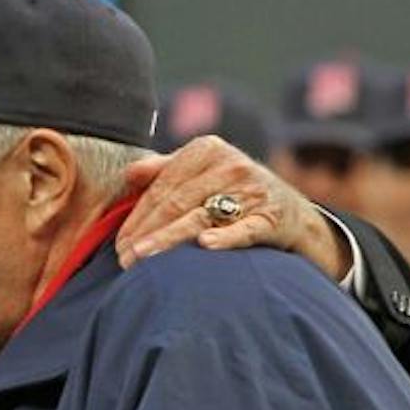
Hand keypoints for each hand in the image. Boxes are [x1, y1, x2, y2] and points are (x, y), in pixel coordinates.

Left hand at [117, 136, 349, 280]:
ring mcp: (252, 189)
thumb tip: (129, 173)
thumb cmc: (233, 192)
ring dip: (168, 240)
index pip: (162, 186)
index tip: (118, 244)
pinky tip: (205, 246)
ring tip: (142, 260)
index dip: (137, 216)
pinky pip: (244, 228)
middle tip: (123, 259)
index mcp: (207, 149)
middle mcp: (230, 164)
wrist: (291, 211)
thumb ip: (165, 169)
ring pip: (200, 217)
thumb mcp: (202, 172)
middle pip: (176, 202)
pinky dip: (226, 237)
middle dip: (145, 232)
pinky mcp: (271, 216)